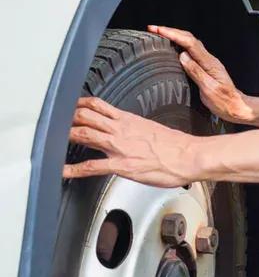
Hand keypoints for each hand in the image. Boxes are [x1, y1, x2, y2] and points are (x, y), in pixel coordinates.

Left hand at [63, 97, 197, 186]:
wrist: (189, 155)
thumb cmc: (176, 146)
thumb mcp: (153, 129)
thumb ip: (136, 129)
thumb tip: (130, 132)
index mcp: (128, 120)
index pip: (98, 106)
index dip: (79, 105)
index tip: (70, 107)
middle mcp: (121, 130)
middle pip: (85, 116)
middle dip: (67, 118)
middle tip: (55, 123)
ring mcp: (119, 147)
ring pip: (84, 134)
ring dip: (66, 136)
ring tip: (52, 141)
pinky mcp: (122, 165)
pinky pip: (92, 166)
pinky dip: (74, 169)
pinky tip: (64, 172)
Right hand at [148, 25, 254, 123]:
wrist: (237, 108)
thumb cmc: (224, 102)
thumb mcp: (209, 90)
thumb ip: (196, 72)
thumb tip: (182, 56)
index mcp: (209, 63)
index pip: (189, 43)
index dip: (172, 34)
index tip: (158, 30)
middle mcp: (209, 60)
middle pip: (189, 39)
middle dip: (171, 31)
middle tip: (154, 29)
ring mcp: (208, 63)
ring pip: (190, 43)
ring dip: (175, 37)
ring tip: (160, 34)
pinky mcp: (207, 68)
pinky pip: (192, 52)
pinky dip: (180, 45)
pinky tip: (174, 48)